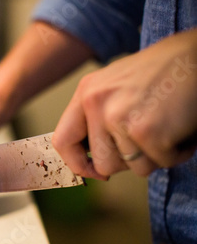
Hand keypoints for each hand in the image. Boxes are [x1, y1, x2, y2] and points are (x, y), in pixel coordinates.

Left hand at [53, 28, 196, 178]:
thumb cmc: (163, 71)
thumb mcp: (116, 85)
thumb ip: (98, 117)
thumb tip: (90, 163)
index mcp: (86, 92)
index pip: (62, 141)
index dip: (77, 164)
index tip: (93, 172)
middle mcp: (96, 103)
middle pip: (103, 164)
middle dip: (129, 162)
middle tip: (149, 139)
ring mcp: (119, 117)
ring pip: (135, 168)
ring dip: (156, 155)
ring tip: (167, 125)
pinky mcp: (146, 130)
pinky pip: (161, 162)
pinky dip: (177, 152)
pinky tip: (181, 126)